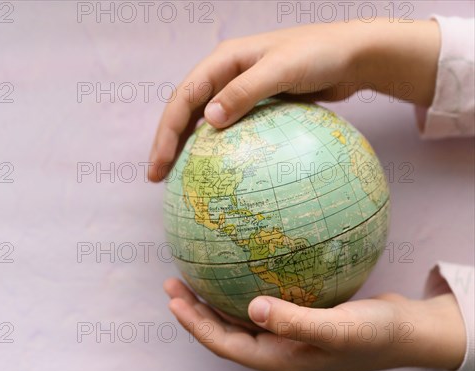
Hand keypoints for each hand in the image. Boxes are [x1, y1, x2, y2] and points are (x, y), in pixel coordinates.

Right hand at [148, 19, 439, 180]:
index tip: (160, 162)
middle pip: (185, 110)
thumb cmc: (319, 56)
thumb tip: (208, 120)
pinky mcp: (255, 104)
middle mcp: (225, 74)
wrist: (351, 57)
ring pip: (202, 120)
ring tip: (175, 177)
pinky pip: (227, 128)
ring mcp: (239, 89)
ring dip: (186, 146)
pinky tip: (212, 169)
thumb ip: (245, 92)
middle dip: (168, 142)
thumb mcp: (282, 70)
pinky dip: (214, 147)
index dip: (167, 131)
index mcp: (224, 61)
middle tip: (156, 176)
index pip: (184, 98)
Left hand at [164, 278, 464, 370]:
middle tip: (173, 283)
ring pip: (240, 318)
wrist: (408, 333)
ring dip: (214, 299)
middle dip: (196, 310)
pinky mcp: (299, 316)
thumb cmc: (377, 335)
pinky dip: (244, 287)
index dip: (196, 324)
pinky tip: (241, 266)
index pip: (225, 344)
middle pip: (225, 331)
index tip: (173, 300)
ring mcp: (288, 333)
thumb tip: (252, 308)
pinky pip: (263, 303)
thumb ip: (295, 321)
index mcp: (280, 357)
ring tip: (193, 275)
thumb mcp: (339, 328)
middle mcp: (278, 347)